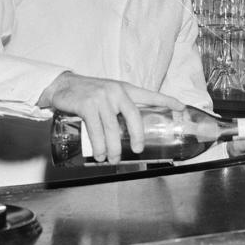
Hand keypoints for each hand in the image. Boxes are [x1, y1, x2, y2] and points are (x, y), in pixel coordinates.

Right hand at [39, 71, 183, 162]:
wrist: (62, 85)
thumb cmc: (88, 93)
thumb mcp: (109, 94)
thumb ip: (122, 106)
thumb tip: (131, 129)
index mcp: (125, 89)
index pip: (150, 94)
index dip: (167, 101)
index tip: (182, 107)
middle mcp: (116, 92)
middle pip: (134, 116)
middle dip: (137, 136)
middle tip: (138, 150)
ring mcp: (101, 98)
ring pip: (112, 128)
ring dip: (113, 148)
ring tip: (113, 159)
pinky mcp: (87, 105)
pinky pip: (96, 130)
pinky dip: (99, 146)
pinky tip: (100, 154)